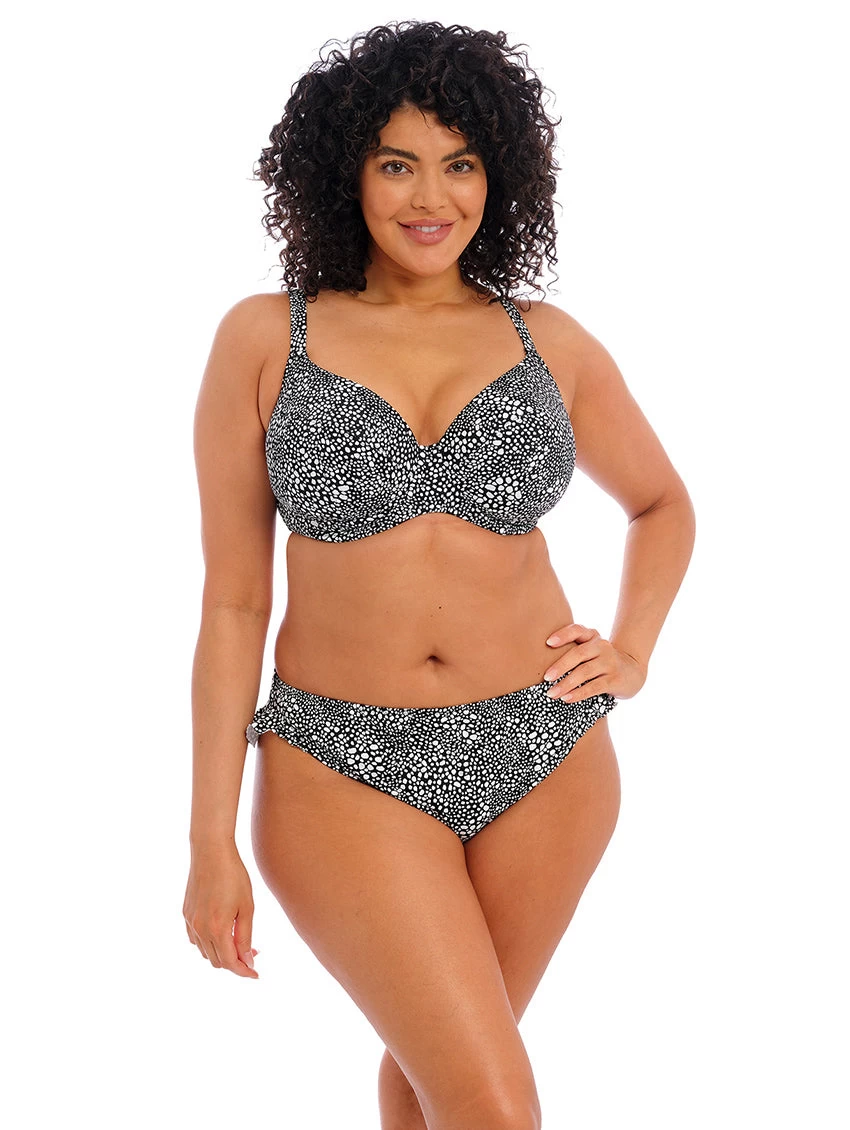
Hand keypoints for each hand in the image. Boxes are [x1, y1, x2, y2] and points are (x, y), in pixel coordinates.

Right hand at [183, 842, 258, 978]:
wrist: (211, 852)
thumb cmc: (234, 876)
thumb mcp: (247, 907)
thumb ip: (245, 937)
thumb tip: (248, 961)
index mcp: (217, 929)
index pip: (231, 963)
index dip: (244, 971)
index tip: (256, 973)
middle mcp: (200, 929)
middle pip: (217, 961)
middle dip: (235, 962)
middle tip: (253, 952)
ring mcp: (190, 922)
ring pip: (205, 952)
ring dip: (222, 953)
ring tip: (239, 941)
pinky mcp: (185, 914)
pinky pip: (195, 939)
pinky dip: (208, 943)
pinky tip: (221, 932)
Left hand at [542, 622, 646, 701]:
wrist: (632, 672)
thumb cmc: (601, 661)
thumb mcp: (590, 650)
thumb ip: (572, 649)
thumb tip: (538, 662)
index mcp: (592, 636)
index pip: (577, 630)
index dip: (563, 635)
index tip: (548, 643)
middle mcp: (602, 646)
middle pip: (579, 654)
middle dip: (560, 666)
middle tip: (545, 677)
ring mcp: (610, 663)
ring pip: (585, 672)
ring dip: (566, 684)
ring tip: (551, 693)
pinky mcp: (615, 679)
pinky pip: (594, 687)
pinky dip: (579, 693)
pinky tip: (567, 698)